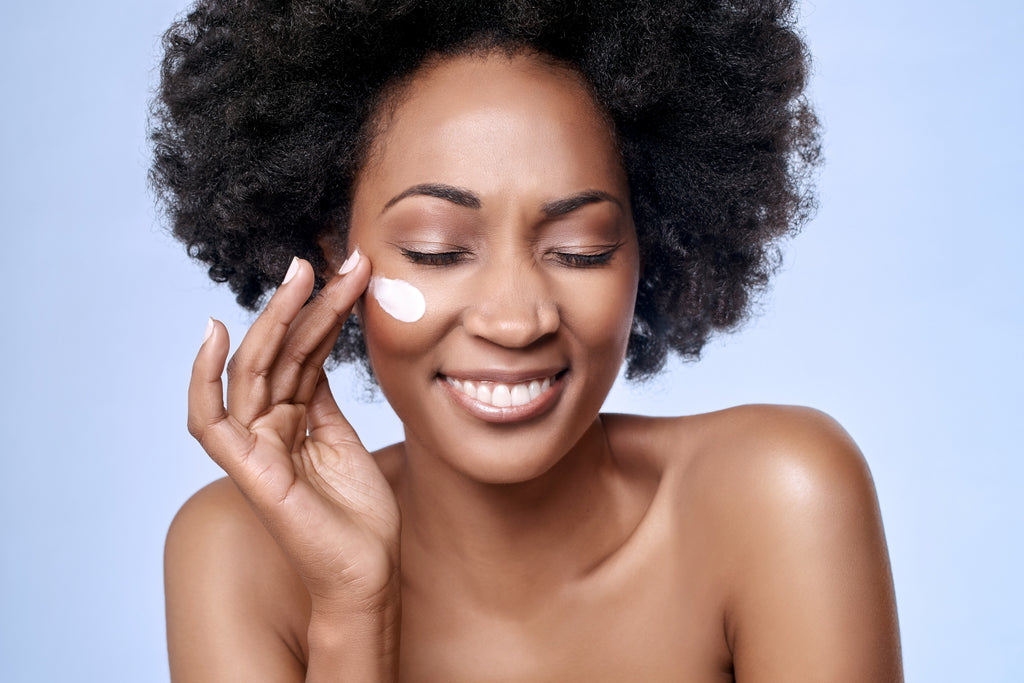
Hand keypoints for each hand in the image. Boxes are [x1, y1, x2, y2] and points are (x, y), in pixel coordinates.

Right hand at [187, 253, 399, 609]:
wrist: (368, 571)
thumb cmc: (359, 514)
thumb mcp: (343, 439)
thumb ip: (320, 397)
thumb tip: (316, 350)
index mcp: (292, 419)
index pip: (303, 353)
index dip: (322, 312)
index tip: (350, 273)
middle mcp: (267, 426)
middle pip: (280, 353)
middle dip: (303, 304)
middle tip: (328, 260)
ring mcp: (253, 445)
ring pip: (254, 370)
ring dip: (276, 318)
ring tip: (302, 274)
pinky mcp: (245, 469)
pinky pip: (210, 420)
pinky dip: (204, 377)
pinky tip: (216, 332)